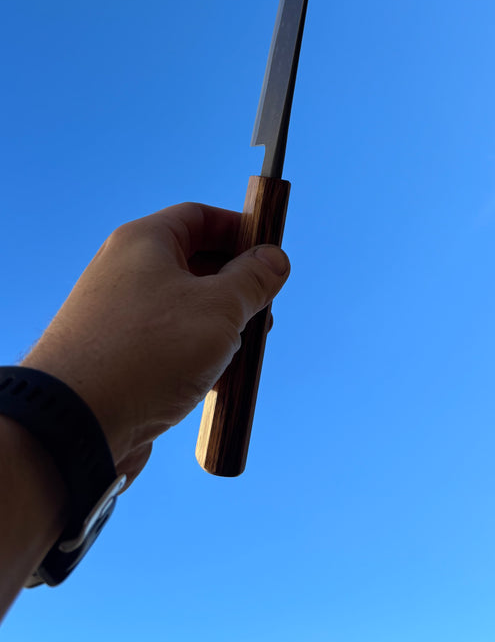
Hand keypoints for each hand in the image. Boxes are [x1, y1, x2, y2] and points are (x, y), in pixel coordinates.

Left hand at [21, 203, 289, 488]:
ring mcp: (118, 315)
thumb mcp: (218, 308)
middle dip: (236, 288)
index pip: (200, 217)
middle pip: (195, 264)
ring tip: (242, 356)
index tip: (270, 256)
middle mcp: (126, 271)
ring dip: (219, 329)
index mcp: (145, 242)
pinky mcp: (115, 357)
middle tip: (263, 314)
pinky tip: (213, 383)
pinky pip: (166, 345)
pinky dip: (194, 357)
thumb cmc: (148, 352)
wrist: (74, 424)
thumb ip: (253, 280)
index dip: (240, 231)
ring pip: (183, 309)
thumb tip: (274, 259)